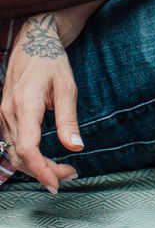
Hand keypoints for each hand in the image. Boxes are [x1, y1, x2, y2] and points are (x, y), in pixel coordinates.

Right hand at [0, 16, 82, 192]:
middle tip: (71, 175)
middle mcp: (8, 113)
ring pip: (14, 152)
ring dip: (37, 166)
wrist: (33, 44)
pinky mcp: (5, 116)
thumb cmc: (52, 63)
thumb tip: (75, 146)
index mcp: (24, 105)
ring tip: (64, 170)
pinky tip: (47, 161)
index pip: (27, 148)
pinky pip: (13, 144)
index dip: (41, 169)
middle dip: (44, 171)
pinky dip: (29, 157)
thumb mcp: (67, 88)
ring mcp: (3, 115)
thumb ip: (68, 119)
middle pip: (19, 156)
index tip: (57, 182)